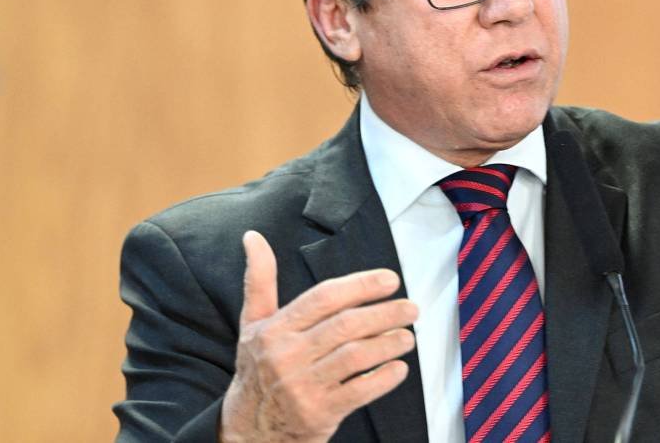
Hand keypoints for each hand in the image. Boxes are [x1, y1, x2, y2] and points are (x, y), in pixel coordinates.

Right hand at [220, 231, 417, 442]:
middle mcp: (286, 356)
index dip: (360, 285)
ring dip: (389, 344)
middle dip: (385, 314)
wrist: (247, 429)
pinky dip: (383, 378)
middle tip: (411, 308)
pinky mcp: (318, 414)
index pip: (323, 298)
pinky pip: (359, 392)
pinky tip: (399, 368)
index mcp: (274, 330)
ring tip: (408, 336)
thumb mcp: (252, 324)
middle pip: (345, 326)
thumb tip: (253, 237)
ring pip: (355, 357)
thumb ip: (259, 280)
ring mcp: (302, 387)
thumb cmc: (257, 368)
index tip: (390, 280)